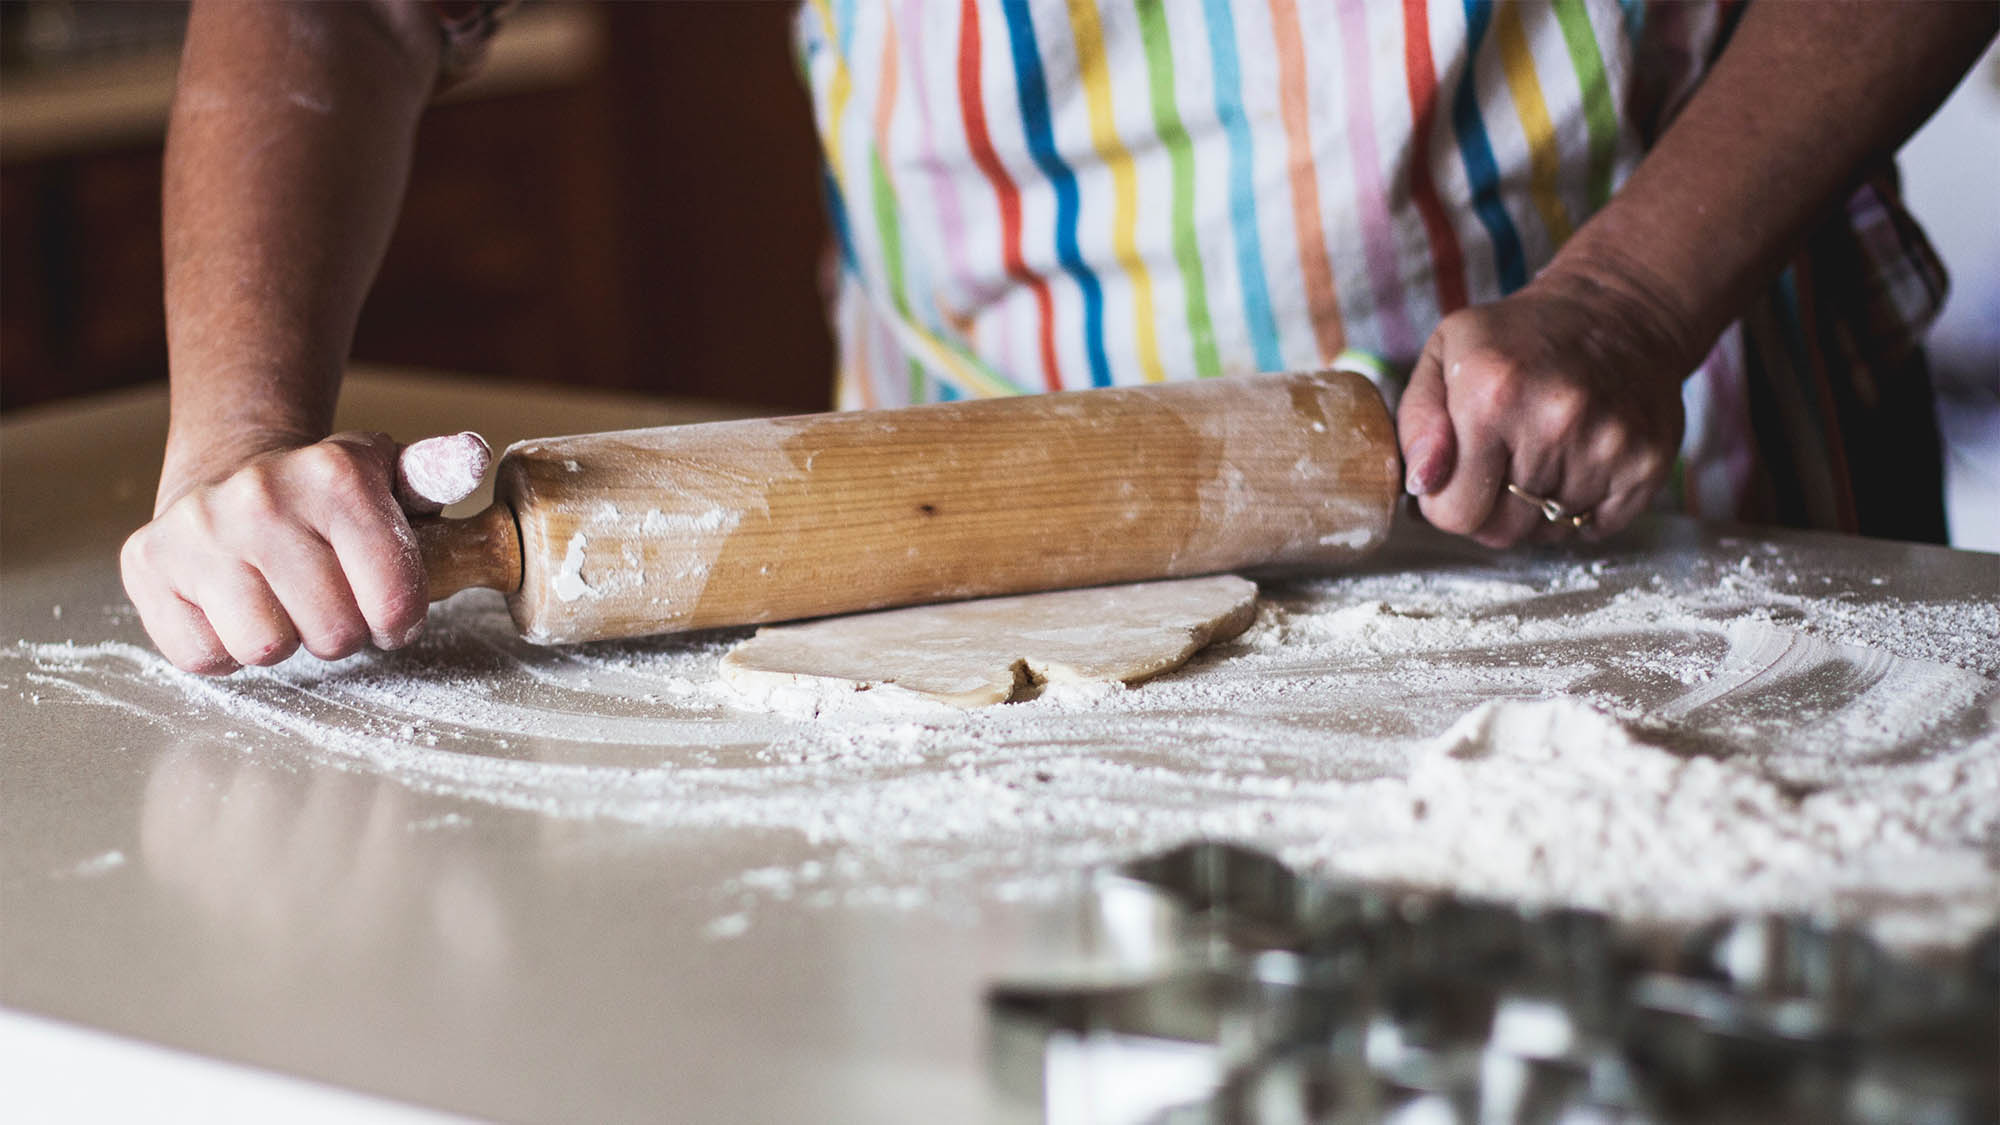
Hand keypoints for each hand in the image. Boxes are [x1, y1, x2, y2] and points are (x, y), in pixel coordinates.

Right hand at [121, 431, 428, 674]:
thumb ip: (438, 473)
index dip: (399, 620)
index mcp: (336, 474)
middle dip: (343, 631)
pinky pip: (205, 655)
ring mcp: (197, 530)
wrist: (231, 471)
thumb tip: (473, 456)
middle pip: (333, 634)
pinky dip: (225, 646)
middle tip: (331, 601)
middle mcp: (261, 495)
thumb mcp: (392, 478)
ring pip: (266, 648)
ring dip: (285, 638)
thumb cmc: (328, 498)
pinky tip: (235, 604)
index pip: (395, 601)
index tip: (390, 609)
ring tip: (284, 600)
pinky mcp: (147, 564)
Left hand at [1396, 265, 1696, 547]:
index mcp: (1491, 396)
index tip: (1458, 475)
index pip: (1456, 513)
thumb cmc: (1517, 339)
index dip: (1448, 502)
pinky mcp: (1646, 464)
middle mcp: (1554, 422)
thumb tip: (1422, 485)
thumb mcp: (1444, 355)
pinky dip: (1583, 506)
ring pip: (1549, 531)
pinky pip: (1596, 527)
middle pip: (1502, 531)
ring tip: (1545, 451)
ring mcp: (1607, 446)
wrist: (1618, 310)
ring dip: (1539, 506)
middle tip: (1502, 464)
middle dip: (1492, 508)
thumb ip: (1417, 424)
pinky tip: (1580, 459)